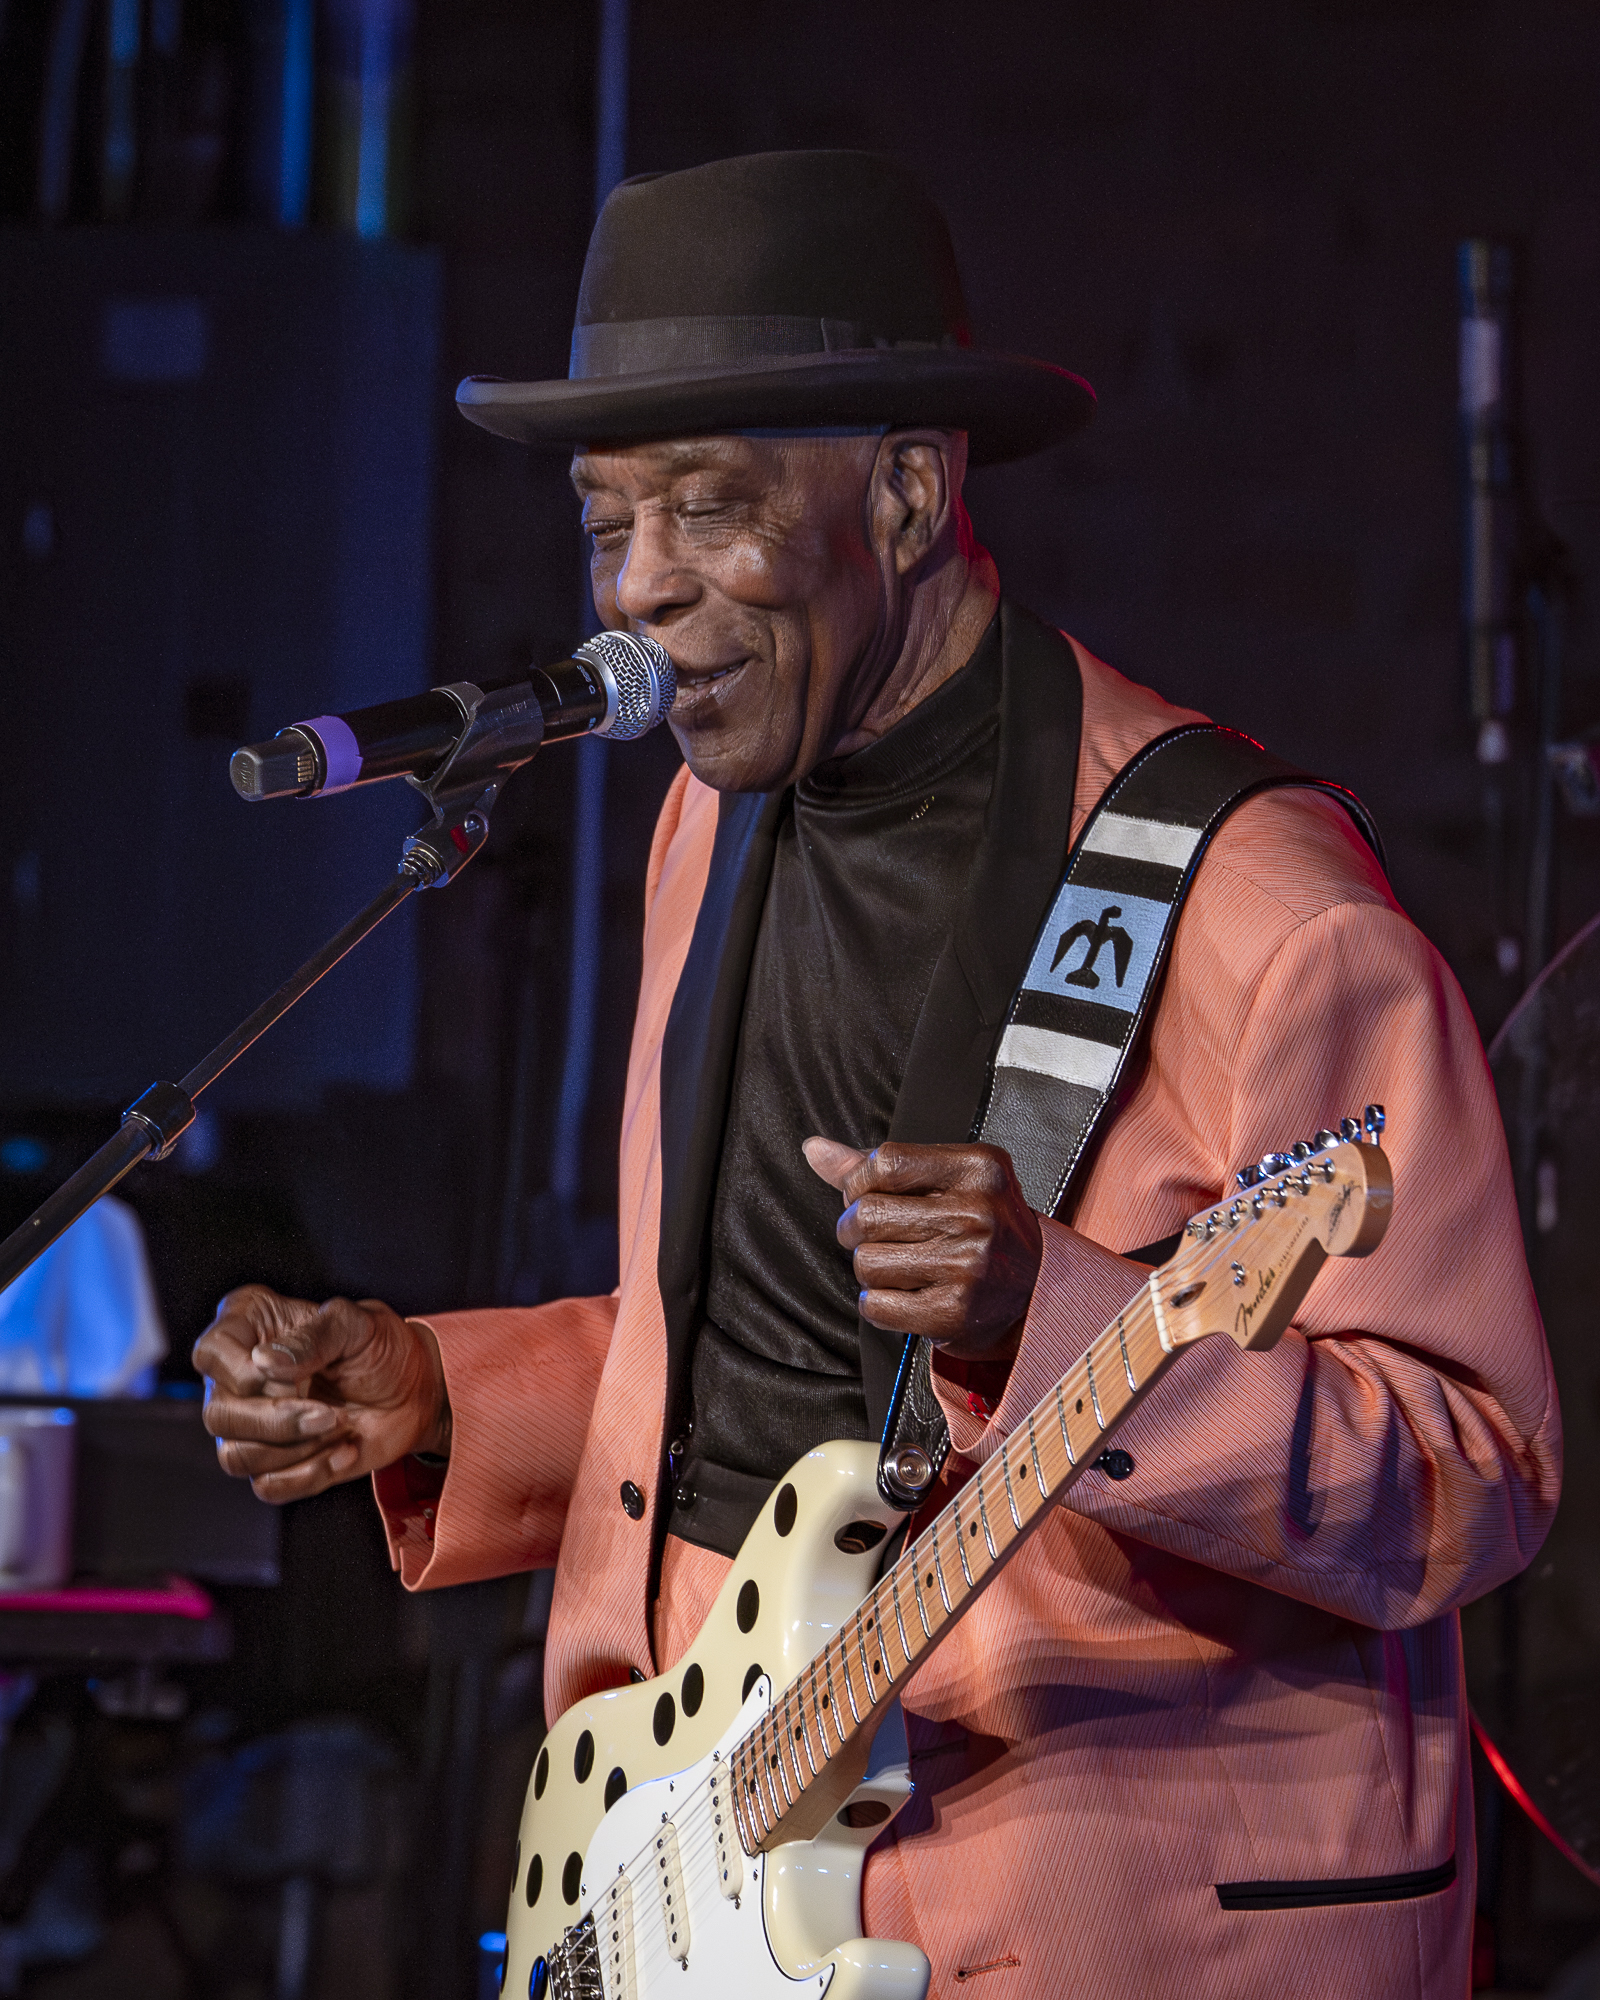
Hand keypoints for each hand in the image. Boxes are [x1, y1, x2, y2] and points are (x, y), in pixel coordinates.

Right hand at [192, 1285, 448, 1503]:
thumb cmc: (381, 1347)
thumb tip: (263, 1363)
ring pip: (237, 1456)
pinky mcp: (273, 1463)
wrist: (415, 1392)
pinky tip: (344, 1450)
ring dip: (299, 1448)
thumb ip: (313, 1336)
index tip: (302, 1376)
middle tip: (330, 1413)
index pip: (211, 1354)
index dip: (251, 1375)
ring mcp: (251, 1424)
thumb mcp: (357, 1324)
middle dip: (280, 1422)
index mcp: (247, 1328)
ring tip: (340, 1425)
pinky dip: (311, 1473)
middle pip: (220, 1416)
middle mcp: (237, 1378)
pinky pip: (267, 1486)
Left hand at [803, 1137, 1043, 1361]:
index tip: (867, 1195)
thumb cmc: (980, 1225)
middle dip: (854, 1228)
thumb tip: (814, 1149)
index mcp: (979, 1168)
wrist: (1037, 1289)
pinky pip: (876, 1306)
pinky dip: (877, 1304)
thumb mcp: (946, 1181)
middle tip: (873, 1235)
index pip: (885, 1163)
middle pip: (867, 1214)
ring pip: (866, 1263)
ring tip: (898, 1265)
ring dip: (869, 1268)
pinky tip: (904, 1295)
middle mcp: (978, 1214)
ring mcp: (968, 1266)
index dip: (859, 1182)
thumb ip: (878, 1166)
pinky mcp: (954, 1312)